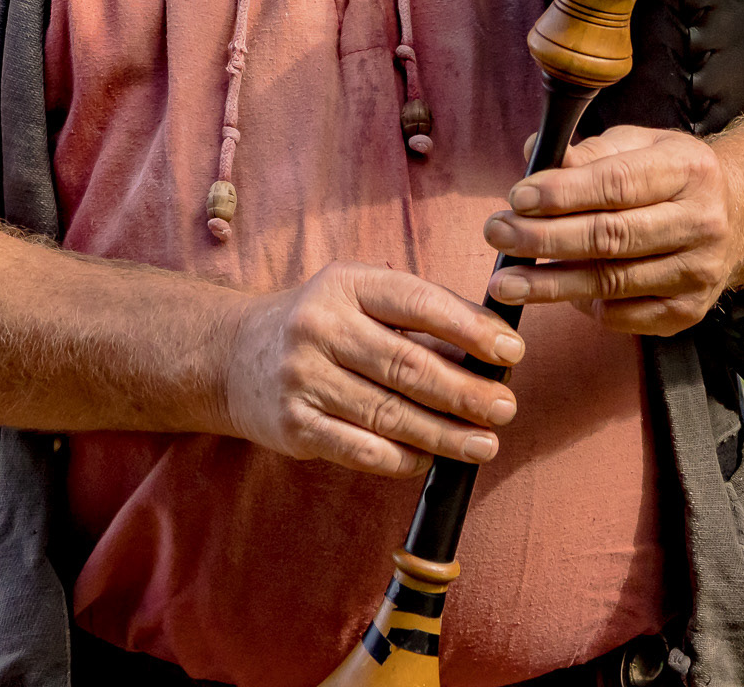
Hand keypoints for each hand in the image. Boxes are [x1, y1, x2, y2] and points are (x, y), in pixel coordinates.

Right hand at [223, 259, 525, 476]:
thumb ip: (414, 314)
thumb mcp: (356, 295)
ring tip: (485, 443)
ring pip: (388, 413)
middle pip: (406, 364)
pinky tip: (431, 460)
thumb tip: (488, 345)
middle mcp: (320, 326)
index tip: (510, 350)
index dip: (468, 327)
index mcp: (346, 284)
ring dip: (444, 434)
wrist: (233, 355)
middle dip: (464, 390)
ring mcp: (304, 378)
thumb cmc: (318, 323)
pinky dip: (402, 458)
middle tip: (505, 406)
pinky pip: (360, 449)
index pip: (416, 302)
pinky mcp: (294, 426)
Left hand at [482, 126, 733, 334]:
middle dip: (545, 239)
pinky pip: (625, 316)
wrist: (737, 216)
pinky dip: (585, 307)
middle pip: (611, 237)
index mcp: (688, 169)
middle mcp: (701, 222)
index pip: (617, 184)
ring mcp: (699, 272)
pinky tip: (555, 294)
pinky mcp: (690, 312)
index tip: (517, 197)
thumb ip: (587, 152)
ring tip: (505, 280)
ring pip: (612, 282)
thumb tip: (534, 153)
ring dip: (551, 283)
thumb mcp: (637, 145)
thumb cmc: (670, 174)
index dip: (562, 193)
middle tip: (497, 236)